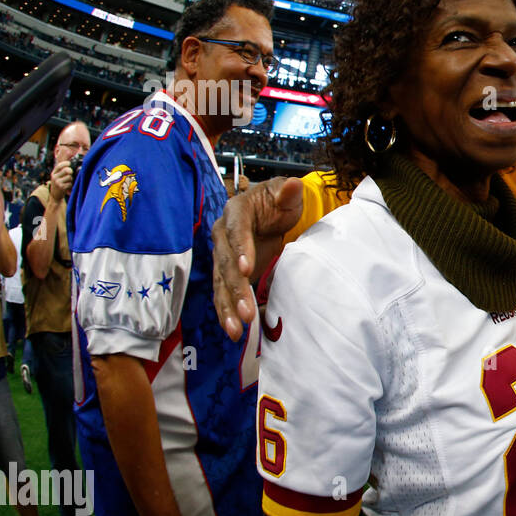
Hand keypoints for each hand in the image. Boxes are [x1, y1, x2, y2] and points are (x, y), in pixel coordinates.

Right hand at [47, 160, 73, 202]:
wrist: (55, 195)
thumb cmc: (59, 184)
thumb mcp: (58, 176)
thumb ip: (62, 170)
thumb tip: (72, 164)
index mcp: (53, 173)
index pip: (59, 165)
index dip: (66, 163)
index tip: (69, 164)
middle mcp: (54, 177)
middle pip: (66, 170)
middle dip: (71, 171)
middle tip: (71, 173)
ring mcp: (57, 182)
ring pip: (70, 177)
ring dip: (71, 180)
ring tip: (68, 182)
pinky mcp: (61, 187)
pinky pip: (70, 183)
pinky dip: (71, 185)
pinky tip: (68, 187)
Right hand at [212, 177, 304, 340]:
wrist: (269, 212)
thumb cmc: (277, 201)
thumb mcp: (286, 194)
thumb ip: (288, 192)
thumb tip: (293, 185)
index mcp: (236, 212)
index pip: (235, 231)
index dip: (240, 249)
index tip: (247, 269)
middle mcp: (223, 234)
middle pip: (226, 264)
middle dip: (236, 288)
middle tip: (246, 311)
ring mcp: (223, 256)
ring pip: (221, 283)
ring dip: (228, 307)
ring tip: (237, 329)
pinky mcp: (228, 274)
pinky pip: (223, 294)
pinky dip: (227, 312)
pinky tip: (234, 331)